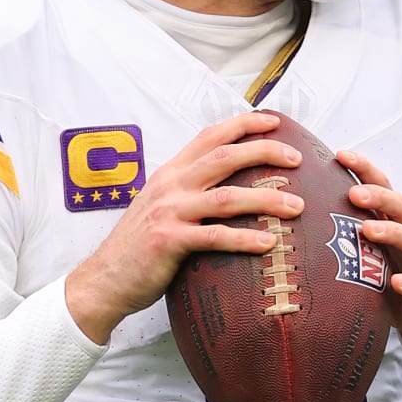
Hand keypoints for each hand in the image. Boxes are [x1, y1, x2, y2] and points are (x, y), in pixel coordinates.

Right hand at [65, 112, 303, 343]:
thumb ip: (188, 192)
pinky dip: (245, 239)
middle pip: (225, 157)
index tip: (273, 121)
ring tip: (297, 206)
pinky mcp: (169, 241)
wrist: (104, 279)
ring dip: (267, 199)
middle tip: (296, 158)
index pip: (210, 136)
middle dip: (265, 151)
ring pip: (227, 197)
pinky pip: (215, 237)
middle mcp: (170, 186)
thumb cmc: (139, 247)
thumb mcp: (160, 206)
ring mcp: (169, 212)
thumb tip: (228, 187)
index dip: (243, 125)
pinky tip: (269, 243)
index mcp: (170, 173)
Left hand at [336, 150, 401, 361]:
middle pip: (400, 206)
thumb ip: (345, 244)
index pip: (382, 189)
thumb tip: (297, 228)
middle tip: (352, 194)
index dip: (364, 171)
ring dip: (392, 231)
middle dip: (377, 196)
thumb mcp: (369, 263)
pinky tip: (398, 282)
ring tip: (368, 230)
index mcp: (395, 225)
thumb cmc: (394, 287)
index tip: (340, 155)